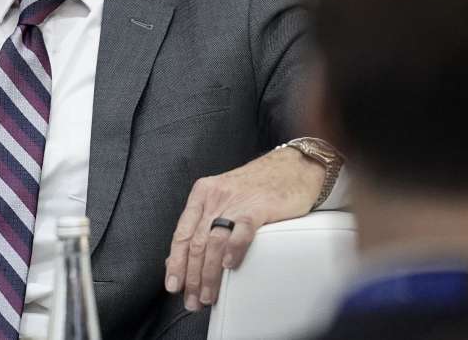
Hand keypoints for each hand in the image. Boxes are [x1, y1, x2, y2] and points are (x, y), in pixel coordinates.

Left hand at [163, 147, 324, 311]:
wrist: (293, 167)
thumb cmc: (259, 186)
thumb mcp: (223, 199)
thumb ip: (204, 223)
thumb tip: (184, 256)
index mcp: (202, 195)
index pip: (182, 234)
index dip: (175, 262)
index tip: (173, 285)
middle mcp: (215, 198)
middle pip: (196, 243)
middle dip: (192, 276)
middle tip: (192, 299)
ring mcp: (236, 202)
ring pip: (214, 242)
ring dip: (209, 273)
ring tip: (208, 295)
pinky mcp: (259, 208)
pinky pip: (241, 231)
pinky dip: (233, 250)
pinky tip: (229, 267)